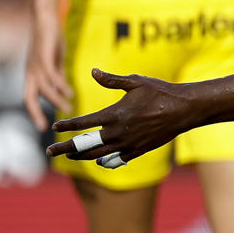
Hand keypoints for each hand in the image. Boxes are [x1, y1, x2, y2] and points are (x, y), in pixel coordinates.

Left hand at [23, 4, 71, 132]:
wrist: (44, 16)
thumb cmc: (49, 37)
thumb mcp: (54, 60)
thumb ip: (57, 75)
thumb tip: (61, 89)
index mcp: (32, 74)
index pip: (29, 97)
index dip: (34, 112)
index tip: (42, 126)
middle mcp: (31, 71)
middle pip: (29, 97)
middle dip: (35, 113)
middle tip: (45, 127)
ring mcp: (36, 64)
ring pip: (44, 88)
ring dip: (56, 100)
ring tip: (68, 109)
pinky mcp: (44, 56)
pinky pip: (52, 75)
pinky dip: (60, 85)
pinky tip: (70, 92)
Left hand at [45, 68, 201, 164]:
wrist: (184, 110)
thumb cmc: (160, 92)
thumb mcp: (135, 82)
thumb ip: (111, 80)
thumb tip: (93, 72)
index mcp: (114, 115)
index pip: (82, 123)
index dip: (66, 125)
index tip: (55, 126)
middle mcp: (117, 133)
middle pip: (84, 144)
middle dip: (64, 148)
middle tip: (49, 151)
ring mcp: (127, 145)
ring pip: (97, 155)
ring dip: (81, 156)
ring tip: (69, 156)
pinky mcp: (138, 151)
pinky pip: (116, 160)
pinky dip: (104, 160)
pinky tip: (99, 159)